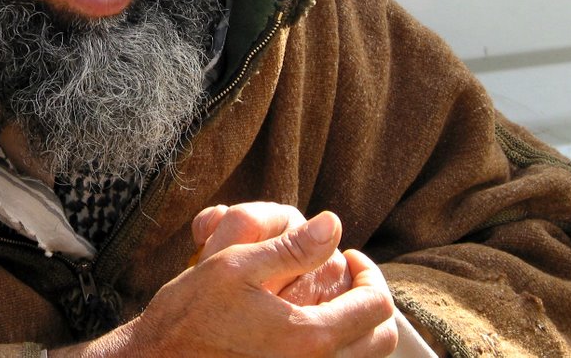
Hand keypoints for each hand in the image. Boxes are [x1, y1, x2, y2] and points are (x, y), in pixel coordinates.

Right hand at [59, 209, 397, 357]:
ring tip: (329, 301)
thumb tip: (333, 225)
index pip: (375, 305)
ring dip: (357, 326)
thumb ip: (291, 248)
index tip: (348, 255)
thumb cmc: (190, 317)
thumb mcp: (234, 267)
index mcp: (309, 335)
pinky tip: (306, 328)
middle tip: (346, 277)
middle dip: (369, 300)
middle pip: (380, 339)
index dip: (368, 273)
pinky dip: (337, 348)